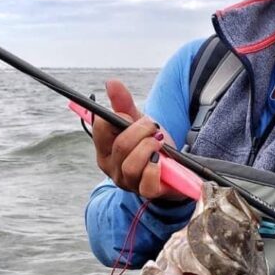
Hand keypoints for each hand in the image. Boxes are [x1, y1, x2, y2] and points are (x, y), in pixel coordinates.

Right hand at [91, 79, 185, 200]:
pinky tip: (161, 161)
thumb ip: (124, 104)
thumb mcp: (138, 122)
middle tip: (154, 127)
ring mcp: (128, 182)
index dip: (117, 117)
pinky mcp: (146, 192)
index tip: (131, 115)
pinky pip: (146, 182)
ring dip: (148, 148)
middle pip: (120, 146)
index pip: (100, 128)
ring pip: (131, 165)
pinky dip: (155, 169)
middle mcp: (112, 167)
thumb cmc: (150, 144)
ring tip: (159, 142)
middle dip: (140, 131)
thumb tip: (111, 82)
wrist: (174, 167)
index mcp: (105, 148)